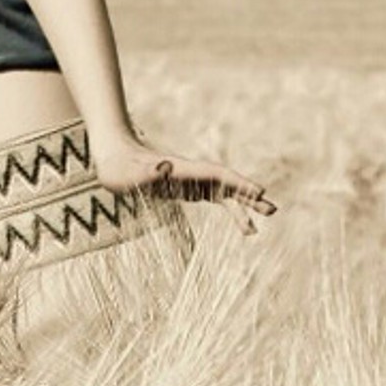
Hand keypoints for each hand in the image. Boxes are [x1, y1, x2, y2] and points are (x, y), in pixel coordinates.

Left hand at [93, 131, 276, 235]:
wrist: (113, 158)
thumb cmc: (120, 167)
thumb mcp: (132, 173)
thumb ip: (149, 171)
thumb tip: (165, 167)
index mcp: (183, 169)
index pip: (217, 174)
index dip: (238, 183)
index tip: (258, 192)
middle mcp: (191, 173)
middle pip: (227, 183)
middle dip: (248, 196)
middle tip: (272, 210)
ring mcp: (190, 181)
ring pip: (224, 193)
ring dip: (243, 206)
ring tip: (259, 227)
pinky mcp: (186, 189)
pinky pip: (214, 199)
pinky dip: (230, 210)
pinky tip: (241, 224)